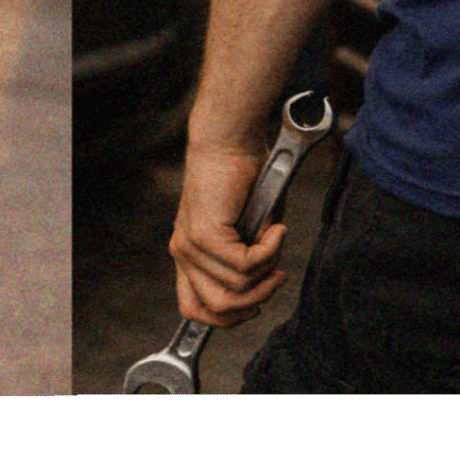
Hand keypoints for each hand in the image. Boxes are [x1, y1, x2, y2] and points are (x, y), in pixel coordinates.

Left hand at [170, 144, 287, 327]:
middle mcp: (183, 253)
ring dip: (268, 270)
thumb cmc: (242, 178)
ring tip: (276, 240)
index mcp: (189, 255)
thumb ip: (248, 263)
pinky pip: (245, 264)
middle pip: (217, 308)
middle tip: (277, 276)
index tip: (255, 306)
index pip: (193, 308)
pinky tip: (276, 228)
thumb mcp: (246, 231)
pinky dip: (270, 250)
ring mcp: (191, 245)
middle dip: (256, 300)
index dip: (228, 318)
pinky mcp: (206, 233)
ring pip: (236, 288)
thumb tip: (264, 286)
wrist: (230, 140)